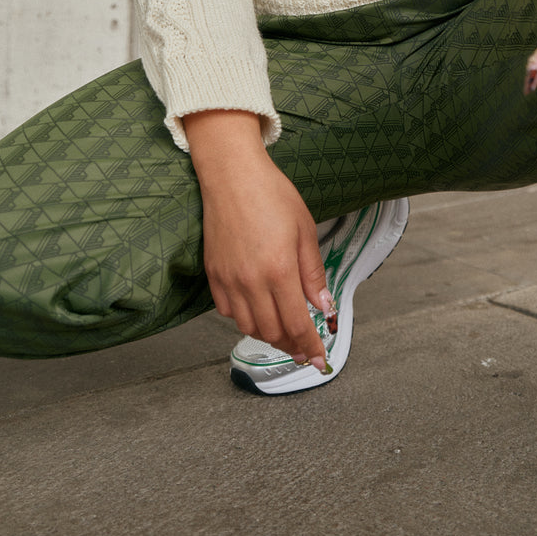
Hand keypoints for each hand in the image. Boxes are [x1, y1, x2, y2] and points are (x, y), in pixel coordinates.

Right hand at [184, 110, 331, 368]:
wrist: (233, 175)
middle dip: (292, 347)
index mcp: (280, 270)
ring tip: (285, 335)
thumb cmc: (273, 195)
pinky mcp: (213, 274)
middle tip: (305, 350)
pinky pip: (228, 311)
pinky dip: (245, 319)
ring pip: (248, 326)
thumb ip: (313, 273)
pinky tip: (258, 313)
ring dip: (269, 336)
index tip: (320, 360)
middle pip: (272, 332)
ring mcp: (229, 280)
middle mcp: (252, 281)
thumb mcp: (305, 230)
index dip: (310, 347)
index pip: (297, 324)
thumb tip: (323, 305)